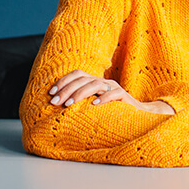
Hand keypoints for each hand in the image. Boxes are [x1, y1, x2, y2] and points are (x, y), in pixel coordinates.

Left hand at [47, 70, 173, 114]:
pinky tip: (94, 105)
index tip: (51, 93)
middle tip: (55, 102)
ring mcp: (114, 88)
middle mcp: (103, 82)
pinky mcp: (124, 96)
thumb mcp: (93, 105)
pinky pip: (114, 93)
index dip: (63, 81)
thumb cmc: (111, 112)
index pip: (77, 74)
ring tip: (69, 104)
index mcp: (95, 81)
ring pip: (95, 84)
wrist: (138, 115)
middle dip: (66, 90)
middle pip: (82, 79)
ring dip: (79, 94)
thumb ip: (81, 103)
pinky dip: (104, 98)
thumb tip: (57, 106)